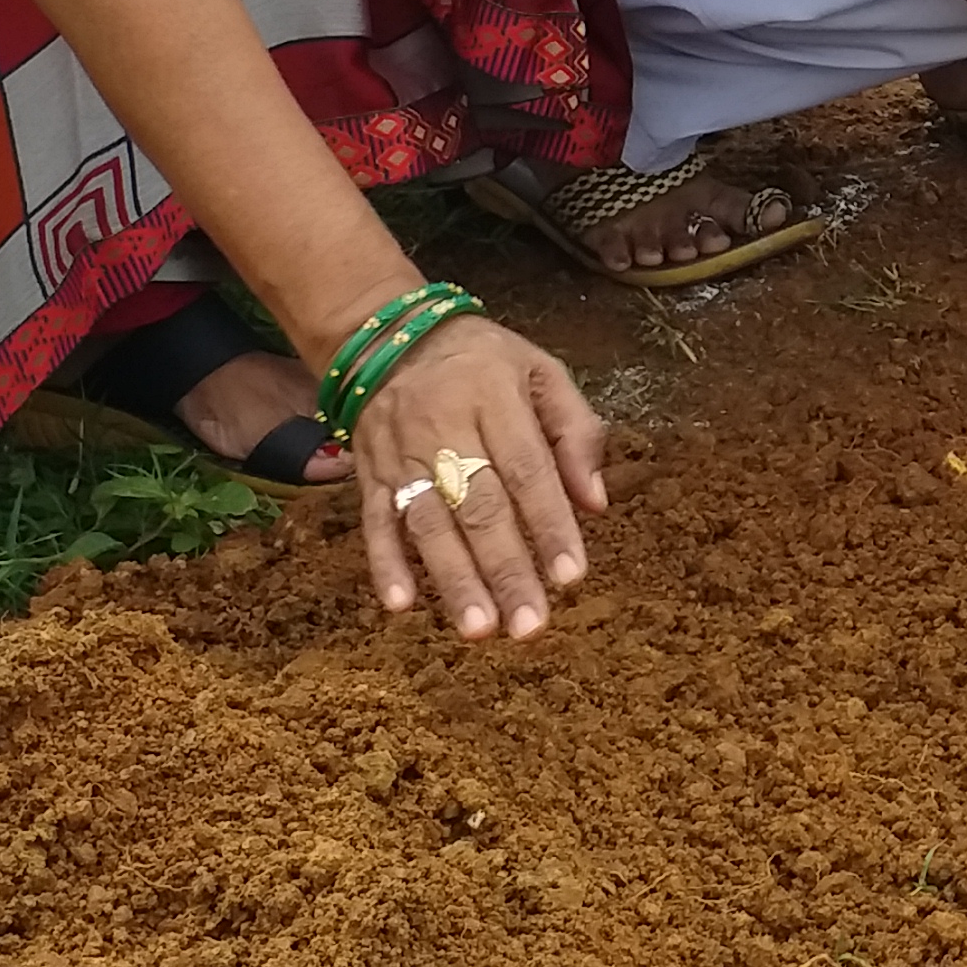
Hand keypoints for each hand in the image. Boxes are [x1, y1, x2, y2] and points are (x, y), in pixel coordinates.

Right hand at [352, 313, 609, 640]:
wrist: (390, 337)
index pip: (527, 469)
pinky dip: (384, 563)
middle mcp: (444, 427)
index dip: (549, 524)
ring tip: (478, 629)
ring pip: (427, 522)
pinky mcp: (370, 472)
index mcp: (495, 397)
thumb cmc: (483, 361)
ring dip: (452, 579)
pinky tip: (401, 604)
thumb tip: (595, 503)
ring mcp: (400, 453)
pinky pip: (373, 520)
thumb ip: (575, 431)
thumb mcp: (541, 371)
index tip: (571, 576)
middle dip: (505, 569)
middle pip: (479, 506)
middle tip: (529, 625)